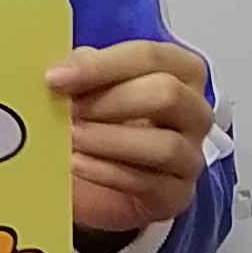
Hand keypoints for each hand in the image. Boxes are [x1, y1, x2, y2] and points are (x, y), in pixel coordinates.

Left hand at [49, 37, 214, 243]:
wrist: (104, 186)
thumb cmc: (105, 126)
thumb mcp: (94, 91)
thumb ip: (86, 74)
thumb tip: (65, 67)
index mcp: (180, 73)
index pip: (149, 57)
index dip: (101, 66)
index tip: (57, 77)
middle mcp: (194, 113)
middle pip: (166, 94)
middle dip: (110, 101)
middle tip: (68, 109)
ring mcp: (190, 157)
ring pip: (164, 144)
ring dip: (109, 139)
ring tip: (70, 138)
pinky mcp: (176, 195)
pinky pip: (148, 183)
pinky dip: (106, 172)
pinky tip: (76, 164)